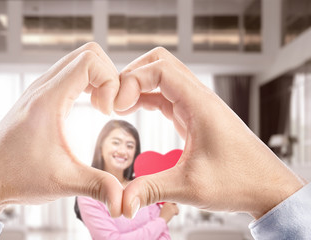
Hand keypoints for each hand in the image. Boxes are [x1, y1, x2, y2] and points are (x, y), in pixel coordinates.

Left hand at [0, 42, 122, 218]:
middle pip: (87, 53)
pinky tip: (90, 107)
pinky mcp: (40, 97)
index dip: (110, 81)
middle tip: (109, 106)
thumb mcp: (63, 182)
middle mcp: (42, 88)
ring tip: (101, 107)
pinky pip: (69, 74)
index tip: (108, 111)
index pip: (89, 61)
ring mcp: (39, 90)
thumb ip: (98, 186)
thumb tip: (124, 200)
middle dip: (108, 76)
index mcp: (48, 100)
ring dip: (98, 79)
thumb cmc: (16, 177)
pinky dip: (87, 83)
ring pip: (77, 61)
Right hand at [115, 47, 304, 218]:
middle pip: (161, 63)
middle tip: (115, 98)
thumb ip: (152, 189)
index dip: (132, 80)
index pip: (161, 69)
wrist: (266, 188)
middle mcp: (199, 99)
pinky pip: (166, 96)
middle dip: (133, 75)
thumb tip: (122, 200)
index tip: (117, 105)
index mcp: (200, 105)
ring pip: (163, 77)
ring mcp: (197, 106)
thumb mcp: (190, 187)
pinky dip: (147, 98)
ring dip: (139, 86)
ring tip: (119, 105)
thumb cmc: (240, 182)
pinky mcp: (195, 116)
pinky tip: (135, 110)